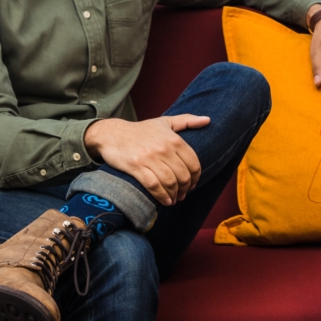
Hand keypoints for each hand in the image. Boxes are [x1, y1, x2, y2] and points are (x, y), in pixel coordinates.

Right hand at [83, 115, 207, 205]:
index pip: (193, 163)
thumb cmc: (141, 130)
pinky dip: (162, 196)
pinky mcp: (136, 167)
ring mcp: (150, 158)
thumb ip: (187, 121)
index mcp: (174, 139)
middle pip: (183, 175)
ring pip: (170, 182)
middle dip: (185, 189)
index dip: (196, 177)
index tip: (192, 184)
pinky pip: (154, 186)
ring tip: (174, 199)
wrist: (112, 134)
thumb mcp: (165, 122)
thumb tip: (208, 120)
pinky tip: (165, 201)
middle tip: (183, 194)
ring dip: (175, 195)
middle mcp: (164, 149)